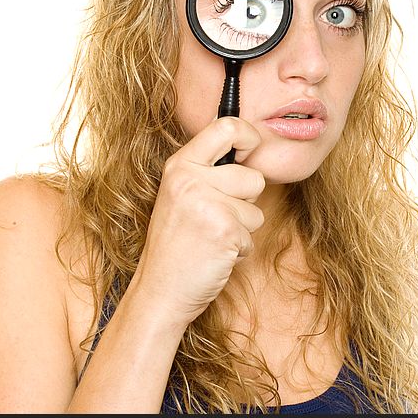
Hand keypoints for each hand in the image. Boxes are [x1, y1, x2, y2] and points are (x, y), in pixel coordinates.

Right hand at [130, 116, 265, 325]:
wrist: (161, 291)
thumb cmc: (177, 244)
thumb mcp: (183, 195)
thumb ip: (209, 170)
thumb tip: (249, 142)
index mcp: (180, 166)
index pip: (225, 127)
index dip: (249, 135)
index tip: (251, 150)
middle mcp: (190, 180)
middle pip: (253, 177)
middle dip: (246, 203)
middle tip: (215, 219)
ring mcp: (207, 205)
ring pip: (257, 209)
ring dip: (243, 229)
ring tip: (212, 238)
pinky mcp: (224, 231)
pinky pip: (253, 234)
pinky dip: (240, 249)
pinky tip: (215, 254)